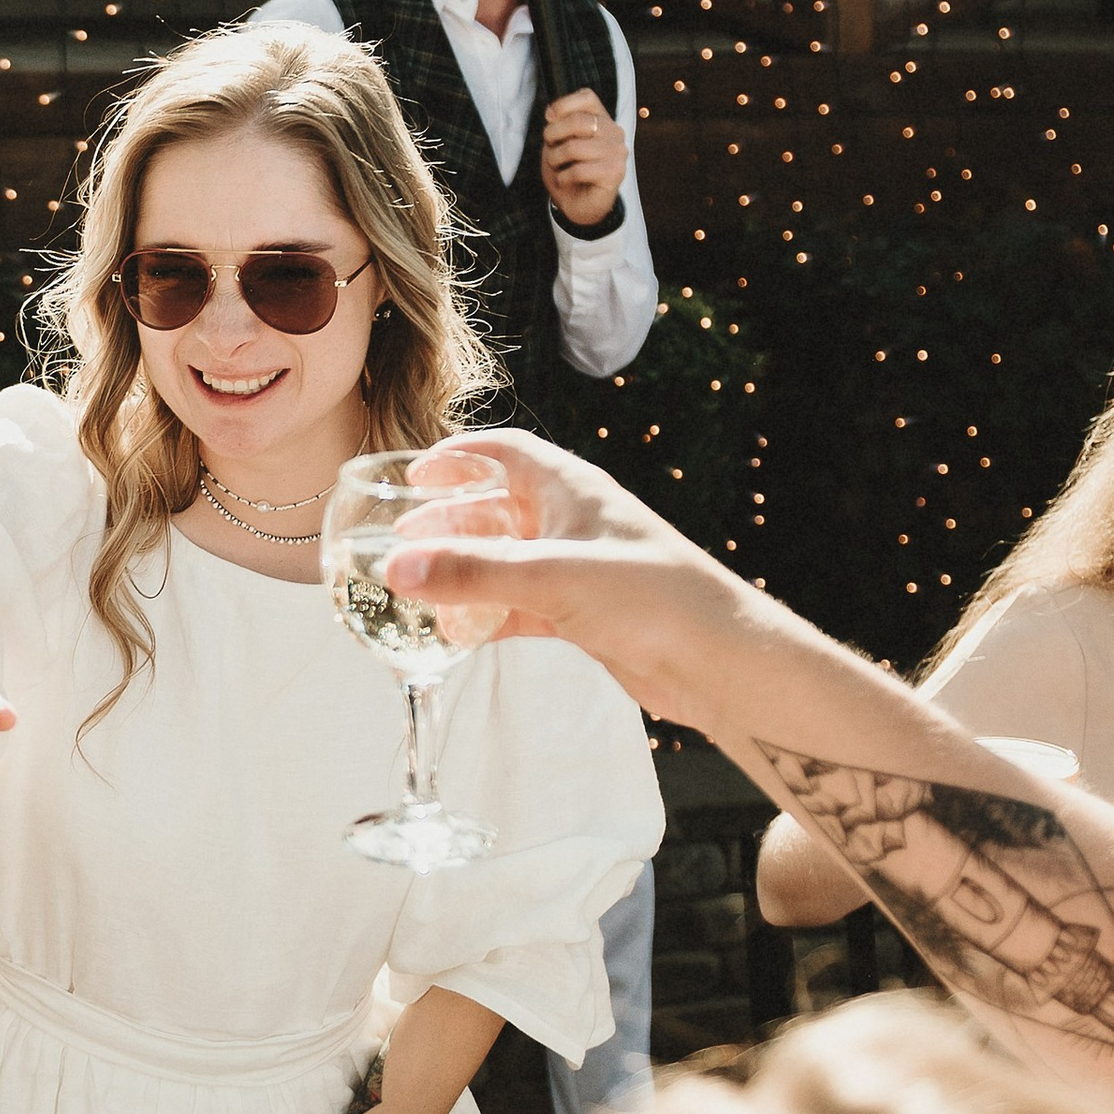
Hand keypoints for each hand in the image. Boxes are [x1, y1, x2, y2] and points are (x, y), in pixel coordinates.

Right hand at [379, 429, 747, 728]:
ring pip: (504, 560)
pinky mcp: (580, 614)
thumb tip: (396, 568)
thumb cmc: (651, 597)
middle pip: (496, 508)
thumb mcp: (553, 576)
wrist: (717, 661)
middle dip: (448, 521)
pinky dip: (486, 614)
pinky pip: (518, 605)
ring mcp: (576, 569)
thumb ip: (472, 573)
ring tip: (418, 585)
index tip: (414, 474)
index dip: (459, 456)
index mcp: (571, 489)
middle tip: (402, 539)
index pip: (506, 452)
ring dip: (464, 571)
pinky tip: (456, 632)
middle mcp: (572, 522)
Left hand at [539, 87, 625, 229]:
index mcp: (602, 120)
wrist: (578, 205)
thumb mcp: (558, 143)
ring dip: (556, 159)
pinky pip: (579, 170)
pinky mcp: (615, 173)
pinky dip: (563, 177)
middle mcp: (614, 132)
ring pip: (575, 147)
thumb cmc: (568, 171)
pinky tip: (565, 180)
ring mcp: (617, 152)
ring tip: (557, 167)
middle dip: (553, 134)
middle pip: (578, 121)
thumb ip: (559, 125)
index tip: (549, 118)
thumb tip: (552, 113)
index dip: (563, 104)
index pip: (587, 97)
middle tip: (550, 148)